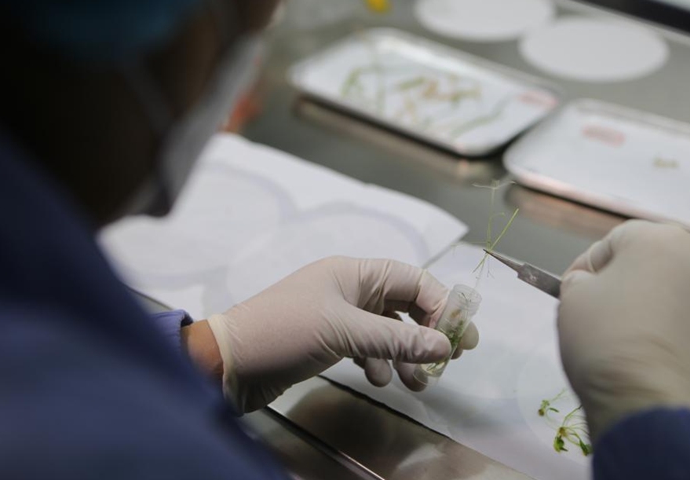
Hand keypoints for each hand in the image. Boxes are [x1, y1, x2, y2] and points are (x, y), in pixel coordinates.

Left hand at [198, 257, 477, 412]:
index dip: (440, 304)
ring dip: (406, 354)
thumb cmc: (285, 332)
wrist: (229, 363)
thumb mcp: (344, 332)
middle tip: (452, 358)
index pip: (412, 279)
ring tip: (419, 382)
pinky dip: (379, 362)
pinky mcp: (330, 340)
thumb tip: (445, 345)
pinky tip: (377, 378)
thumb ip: (397, 339)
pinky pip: (368, 347)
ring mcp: (340, 315)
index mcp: (354, 273)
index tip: (459, 334)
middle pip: (404, 306)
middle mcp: (351, 289)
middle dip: (428, 332)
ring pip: (388, 331)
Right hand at [557, 221, 689, 440]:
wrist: (649, 404)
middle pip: (660, 263)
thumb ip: (581, 279)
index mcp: (657, 239)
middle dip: (635, 284)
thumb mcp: (571, 299)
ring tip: (642, 342)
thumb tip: (591, 283)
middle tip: (610, 317)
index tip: (578, 292)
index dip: (590, 268)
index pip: (615, 242)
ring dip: (668, 308)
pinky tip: (671, 359)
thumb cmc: (605, 343)